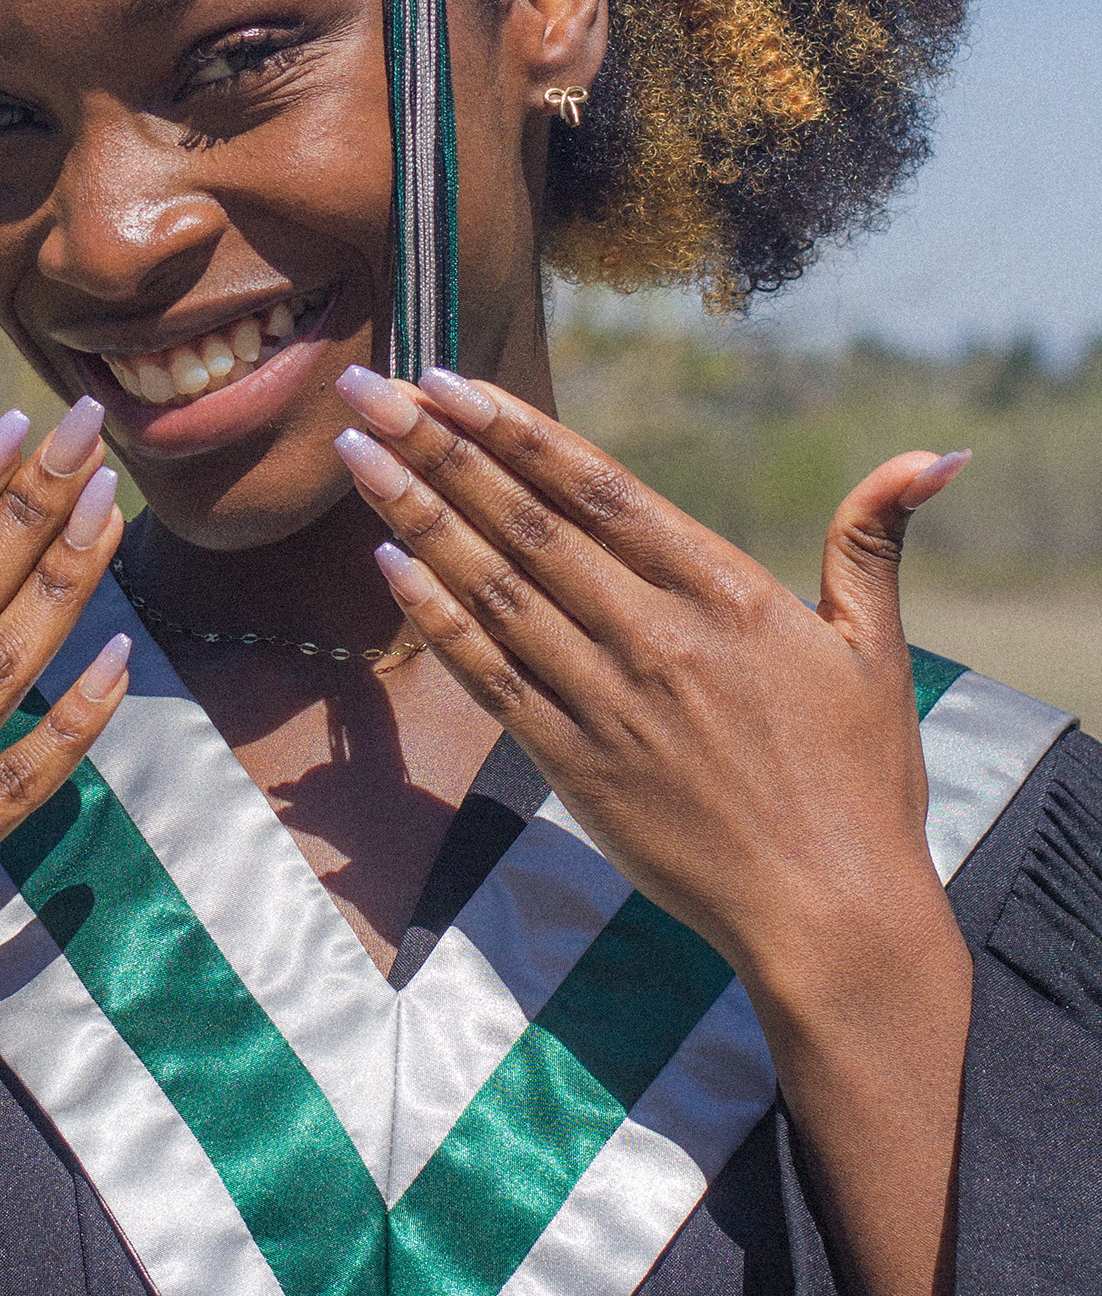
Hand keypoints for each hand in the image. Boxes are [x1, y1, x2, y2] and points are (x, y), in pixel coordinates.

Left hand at [331, 363, 973, 1295]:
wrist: (831, 917)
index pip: (596, 488)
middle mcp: (655, 635)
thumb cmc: (860, 783)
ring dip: (417, 517)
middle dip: (436, 448)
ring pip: (492, 589)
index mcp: (723, 592)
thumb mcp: (874, 650)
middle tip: (366, 390)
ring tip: (357, 456)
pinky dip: (434, 618)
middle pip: (524, 523)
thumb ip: (874, 540)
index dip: (514, 429)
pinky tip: (386, 566)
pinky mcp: (575, 766)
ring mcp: (607, 701)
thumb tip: (939, 453)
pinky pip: (489, 676)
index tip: (448, 379)